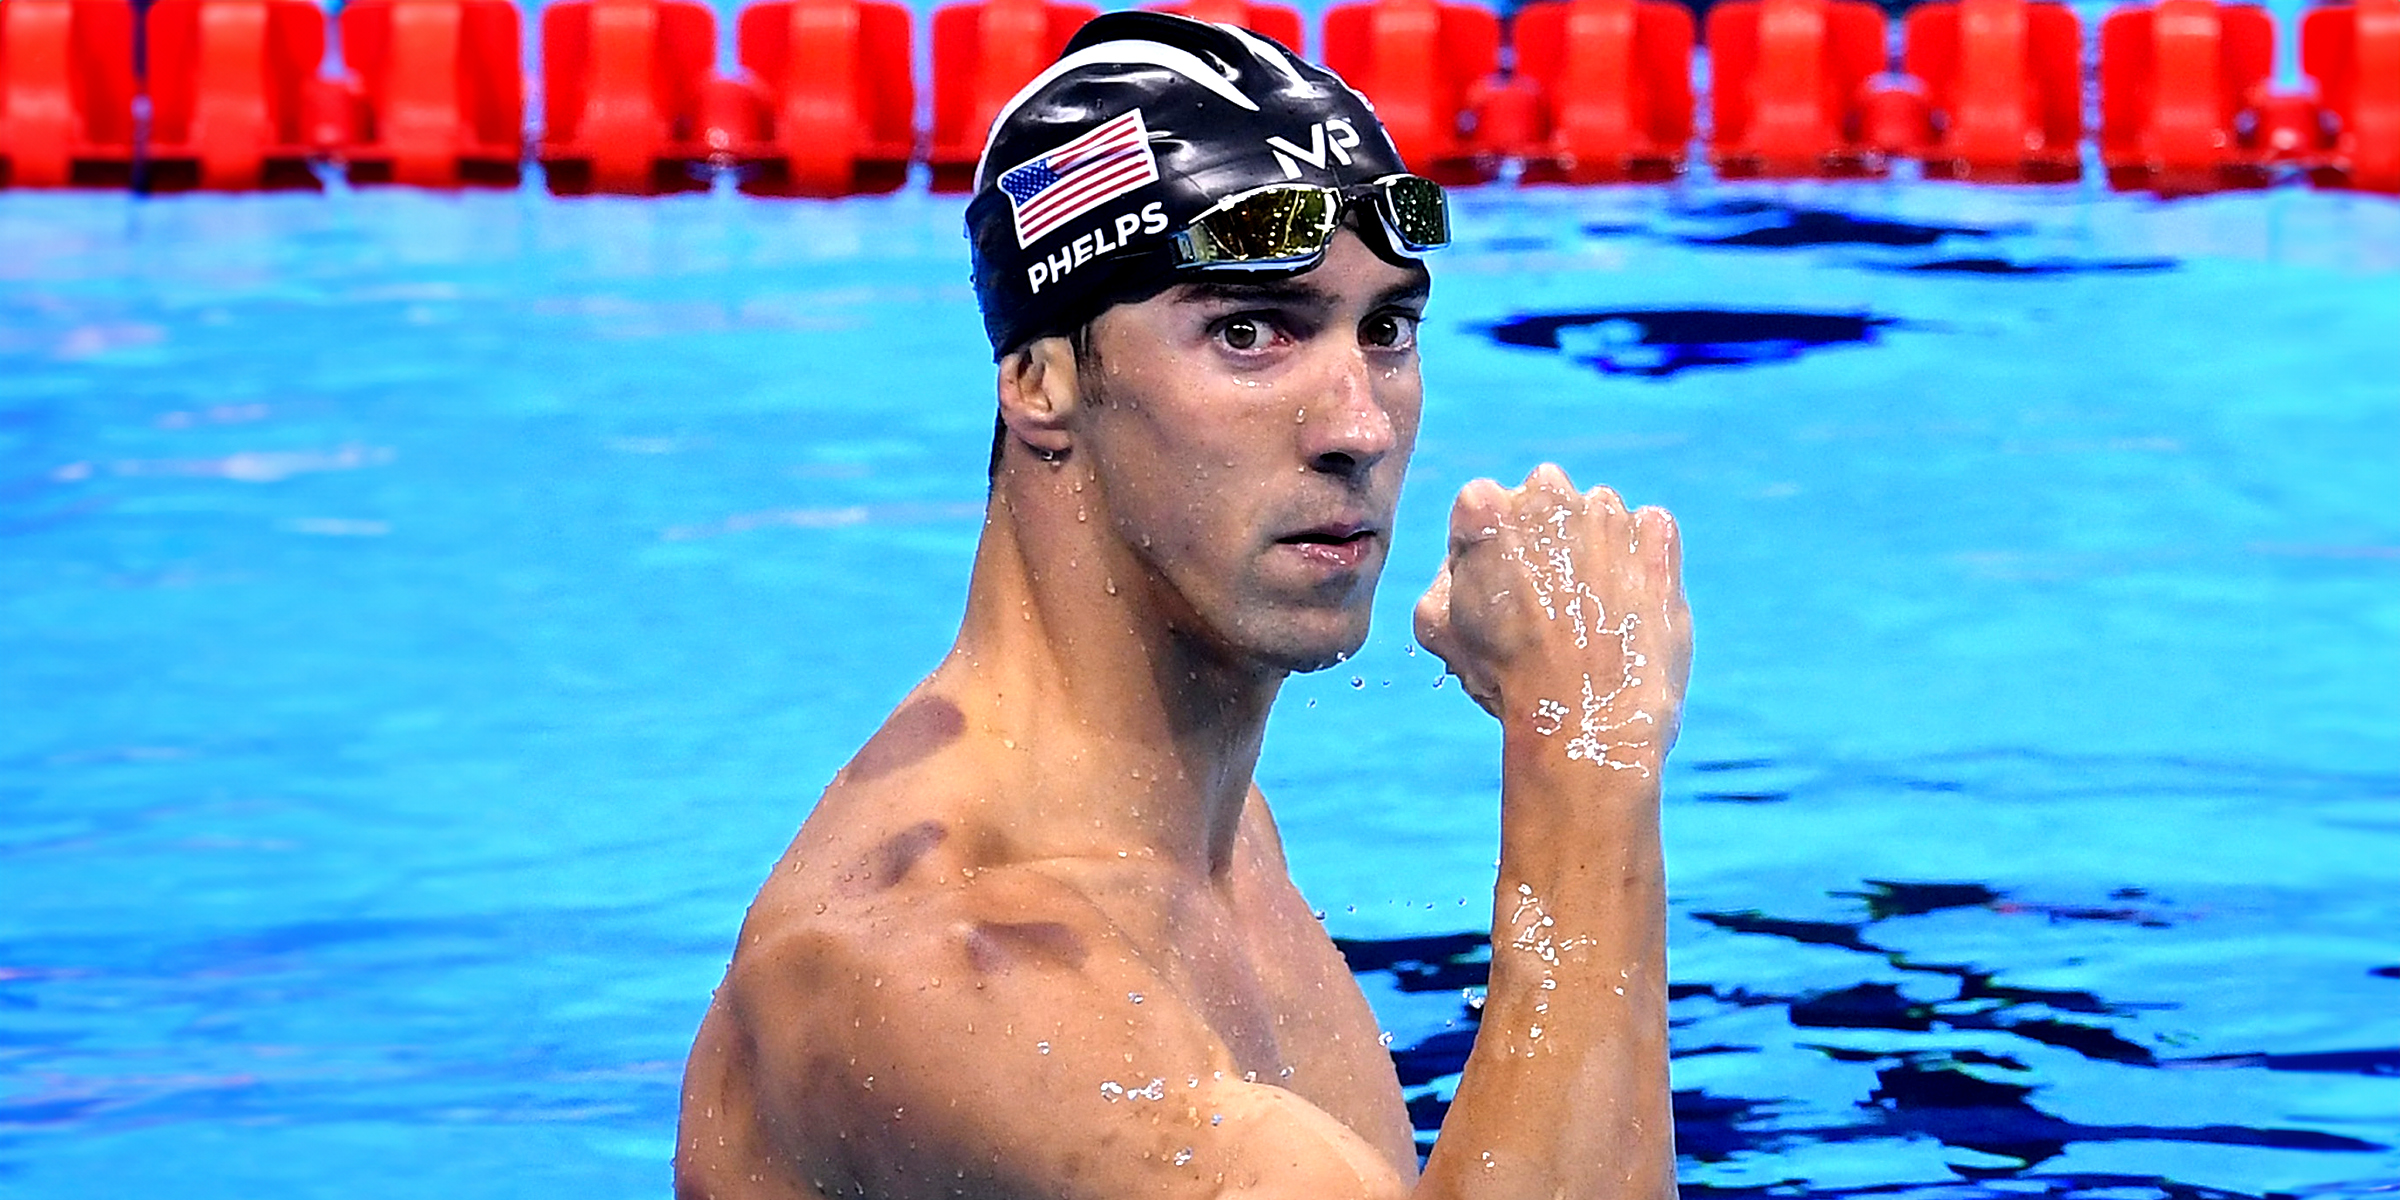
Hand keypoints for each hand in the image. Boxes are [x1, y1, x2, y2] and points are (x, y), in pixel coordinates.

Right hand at [1414, 464, 1691, 770]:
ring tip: (1591, 611)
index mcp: (1484, 506)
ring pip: (1597, 515)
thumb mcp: (1436, 626)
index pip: (1482, 508)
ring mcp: (1607, 510)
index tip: (1501, 591)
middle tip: (1547, 598)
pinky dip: (1641, 558)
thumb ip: (1444, 573)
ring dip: (1594, 547)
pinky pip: (1648, 532)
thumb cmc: (1505, 675)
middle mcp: (1546, 491)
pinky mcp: (1656, 534)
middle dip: (1544, 537)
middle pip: (1543, 500)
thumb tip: (1466, 558)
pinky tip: (1628, 605)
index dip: (1488, 552)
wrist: (1587, 717)